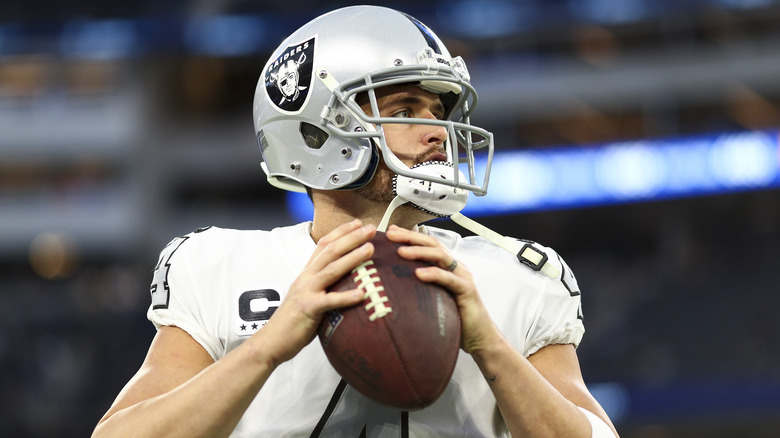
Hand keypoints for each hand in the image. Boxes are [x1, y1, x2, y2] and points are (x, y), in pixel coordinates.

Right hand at [259, 220, 375, 365]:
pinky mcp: (308, 309)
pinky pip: (329, 301)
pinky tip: (362, 294)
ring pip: (331, 270)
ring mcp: (306, 292)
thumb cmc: (293, 321)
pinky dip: (346, 297)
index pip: (323, 245)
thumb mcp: (308, 296)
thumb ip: (323, 286)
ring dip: (352, 258)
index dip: (340, 232)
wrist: (271, 341)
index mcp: (307, 273)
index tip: (358, 223)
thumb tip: (347, 283)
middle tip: (370, 228)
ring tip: (370, 249)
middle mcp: (306, 277)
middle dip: (351, 237)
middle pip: (330, 251)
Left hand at [384, 225, 501, 354]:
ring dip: (419, 251)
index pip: (427, 245)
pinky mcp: (467, 291)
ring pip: (441, 256)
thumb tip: (393, 283)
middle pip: (432, 244)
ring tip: (401, 251)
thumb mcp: (432, 298)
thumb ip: (419, 287)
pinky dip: (434, 274)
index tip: (390, 231)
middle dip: (410, 237)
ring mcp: (462, 277)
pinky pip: (449, 279)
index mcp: (447, 267)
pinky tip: (419, 273)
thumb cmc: (455, 318)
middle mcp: (455, 267)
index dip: (409, 236)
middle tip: (391, 235)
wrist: (479, 337)